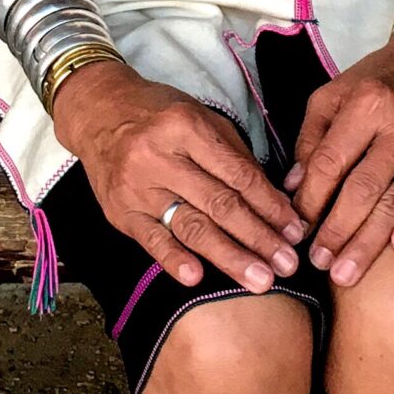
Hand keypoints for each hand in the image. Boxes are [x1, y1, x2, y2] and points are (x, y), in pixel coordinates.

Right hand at [53, 57, 304, 291]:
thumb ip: (235, 157)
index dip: (270, 205)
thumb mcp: (200, 118)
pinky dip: (173, 260)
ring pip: (190, 226)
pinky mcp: (120, 211)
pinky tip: (196, 278)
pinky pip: (150, 239)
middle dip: (258, 237)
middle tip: (288, 265)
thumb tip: (275, 204)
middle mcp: (160, 156)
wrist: (98, 112)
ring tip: (260, 280)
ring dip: (229, 256)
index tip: (295, 231)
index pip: (237, 174)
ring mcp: (137, 186)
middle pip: (219, 204)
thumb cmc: (159, 115)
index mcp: (186, 127)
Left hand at [284, 28, 393, 287]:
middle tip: (318, 263)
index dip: (311, 200)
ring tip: (346, 272)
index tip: (296, 228)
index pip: (331, 162)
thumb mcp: (334, 94)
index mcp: (366, 105)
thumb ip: (311, 138)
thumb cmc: (378, 80)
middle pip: (363, 190)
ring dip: (369, 241)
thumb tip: (294, 186)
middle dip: (337, 231)